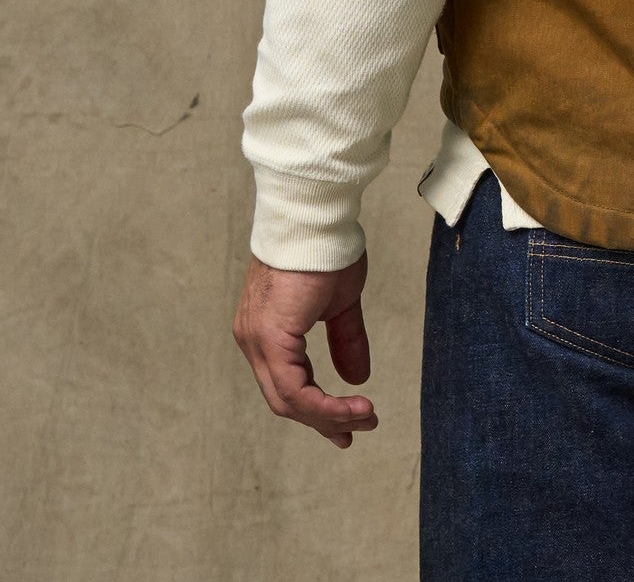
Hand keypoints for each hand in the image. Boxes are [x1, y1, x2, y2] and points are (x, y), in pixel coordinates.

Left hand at [232, 251, 377, 447]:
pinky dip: (324, 406)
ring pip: (288, 401)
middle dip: (323, 421)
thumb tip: (357, 378)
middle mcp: (253, 340)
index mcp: (265, 331)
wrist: (317, 216)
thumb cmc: (326, 249)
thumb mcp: (339, 302)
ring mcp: (257, 340)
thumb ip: (345, 340)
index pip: (286, 384)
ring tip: (366, 420)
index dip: (316, 409)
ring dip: (329, 417)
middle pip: (284, 400)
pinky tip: (353, 409)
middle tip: (355, 432)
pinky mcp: (271, 338)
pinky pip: (294, 389)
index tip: (346, 424)